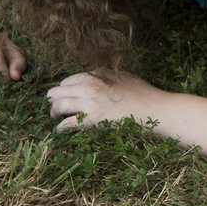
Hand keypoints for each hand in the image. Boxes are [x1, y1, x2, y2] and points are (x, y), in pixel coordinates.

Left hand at [46, 72, 162, 131]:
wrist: (153, 108)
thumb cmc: (142, 93)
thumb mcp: (122, 76)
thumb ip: (104, 75)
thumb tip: (92, 76)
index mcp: (96, 75)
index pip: (69, 79)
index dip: (64, 88)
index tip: (64, 94)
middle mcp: (90, 86)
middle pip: (58, 91)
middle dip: (54, 99)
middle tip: (55, 106)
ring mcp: (90, 103)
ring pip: (58, 106)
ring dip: (53, 112)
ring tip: (54, 116)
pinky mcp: (93, 119)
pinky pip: (67, 124)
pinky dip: (61, 128)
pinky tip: (60, 130)